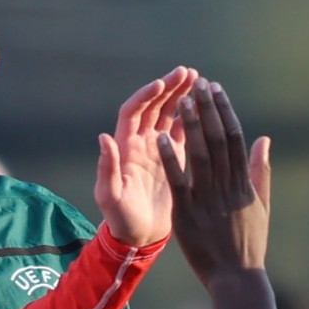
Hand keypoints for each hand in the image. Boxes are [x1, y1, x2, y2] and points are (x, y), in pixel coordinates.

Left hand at [93, 68, 197, 252]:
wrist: (138, 236)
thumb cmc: (121, 218)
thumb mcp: (110, 196)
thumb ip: (108, 168)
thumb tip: (103, 138)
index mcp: (125, 147)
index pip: (133, 112)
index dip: (146, 96)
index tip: (161, 84)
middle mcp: (140, 142)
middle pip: (153, 106)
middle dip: (169, 87)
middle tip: (187, 72)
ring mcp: (157, 148)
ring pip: (169, 114)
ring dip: (182, 96)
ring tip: (199, 80)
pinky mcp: (173, 157)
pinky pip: (182, 131)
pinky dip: (192, 116)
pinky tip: (205, 106)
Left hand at [170, 78, 272, 286]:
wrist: (237, 277)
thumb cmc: (249, 243)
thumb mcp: (261, 204)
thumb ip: (261, 170)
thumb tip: (264, 139)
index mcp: (244, 182)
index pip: (235, 137)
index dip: (225, 111)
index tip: (216, 89)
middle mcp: (228, 186)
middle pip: (219, 139)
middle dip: (208, 109)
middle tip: (198, 82)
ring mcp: (208, 199)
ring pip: (200, 154)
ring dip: (191, 125)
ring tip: (181, 99)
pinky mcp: (189, 213)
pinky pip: (179, 180)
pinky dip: (170, 158)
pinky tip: (161, 136)